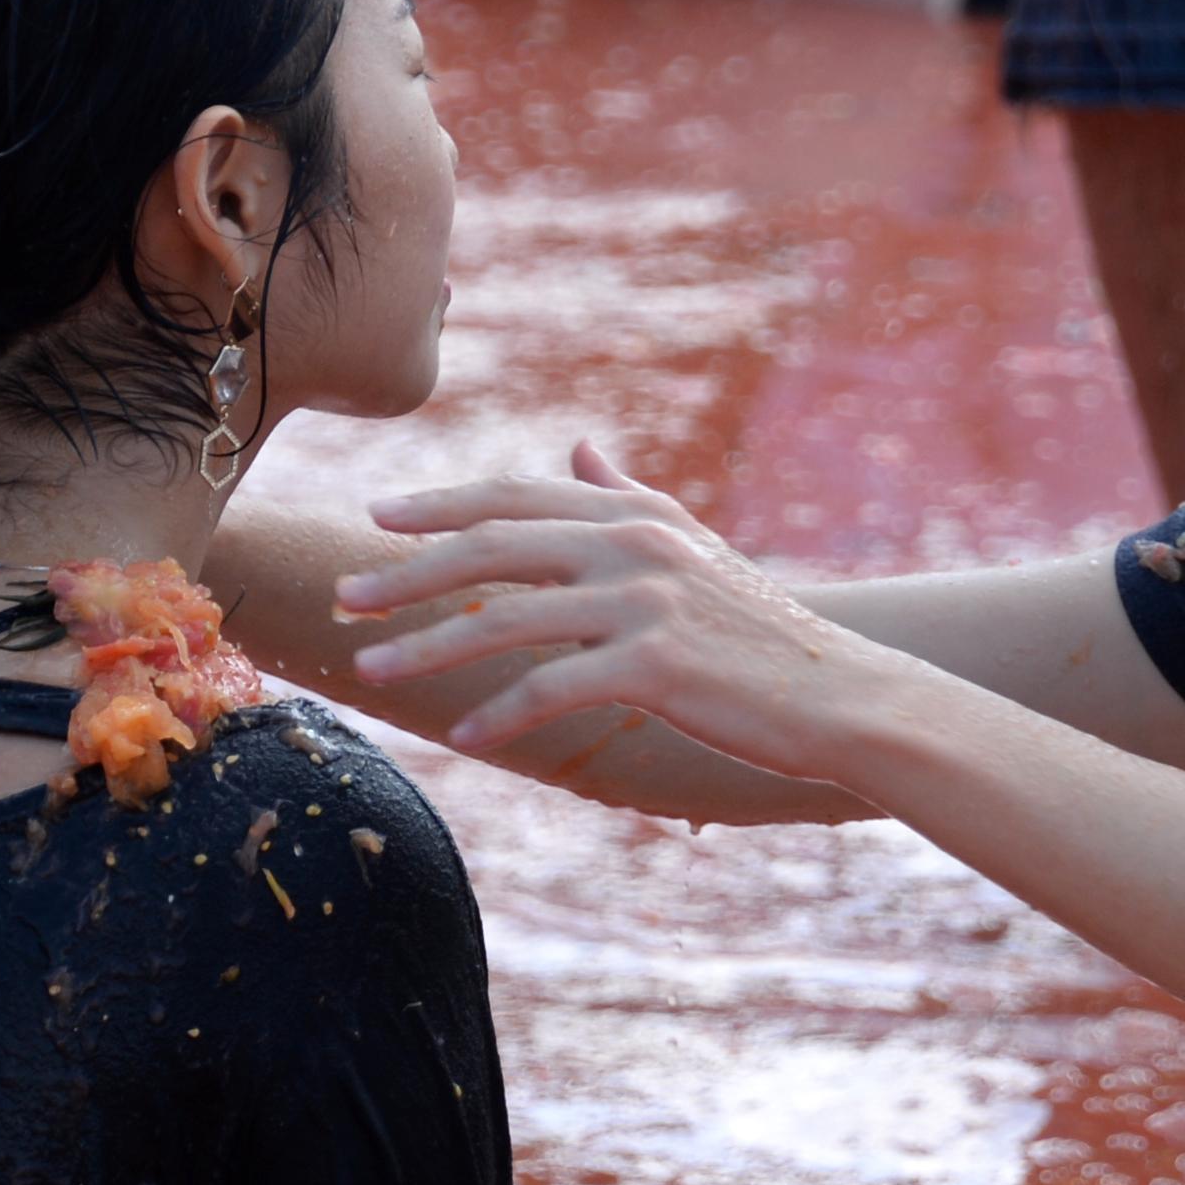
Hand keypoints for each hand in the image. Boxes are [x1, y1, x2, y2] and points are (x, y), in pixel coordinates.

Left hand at [343, 443, 888, 777]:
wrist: (839, 691)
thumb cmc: (759, 629)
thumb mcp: (691, 547)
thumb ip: (627, 496)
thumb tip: (578, 448)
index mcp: (632, 515)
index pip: (515, 496)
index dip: (441, 505)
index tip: (376, 517)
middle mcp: (630, 545)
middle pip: (492, 547)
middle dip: (409, 572)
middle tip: (345, 597)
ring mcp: (642, 602)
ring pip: (505, 620)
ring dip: (427, 648)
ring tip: (370, 669)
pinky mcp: (654, 665)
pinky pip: (552, 689)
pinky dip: (499, 713)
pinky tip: (462, 736)